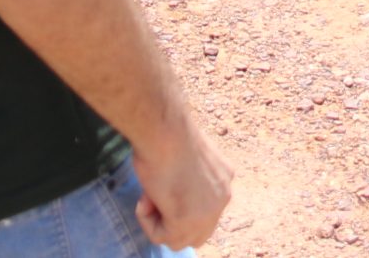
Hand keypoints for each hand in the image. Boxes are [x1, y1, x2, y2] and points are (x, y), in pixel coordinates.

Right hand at [131, 115, 232, 248]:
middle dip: (172, 219)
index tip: (163, 185)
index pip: (205, 207)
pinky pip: (163, 237)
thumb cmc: (167, 133)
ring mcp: (208, 212)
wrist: (165, 130)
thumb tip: (171, 196)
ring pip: (180, 238)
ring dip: (158, 221)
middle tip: (154, 196)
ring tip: (148, 195)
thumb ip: (187, 179)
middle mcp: (223, 196)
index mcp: (224, 177)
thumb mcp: (185, 157)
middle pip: (199, 230)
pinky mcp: (186, 222)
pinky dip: (147, 222)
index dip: (180, 204)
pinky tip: (144, 199)